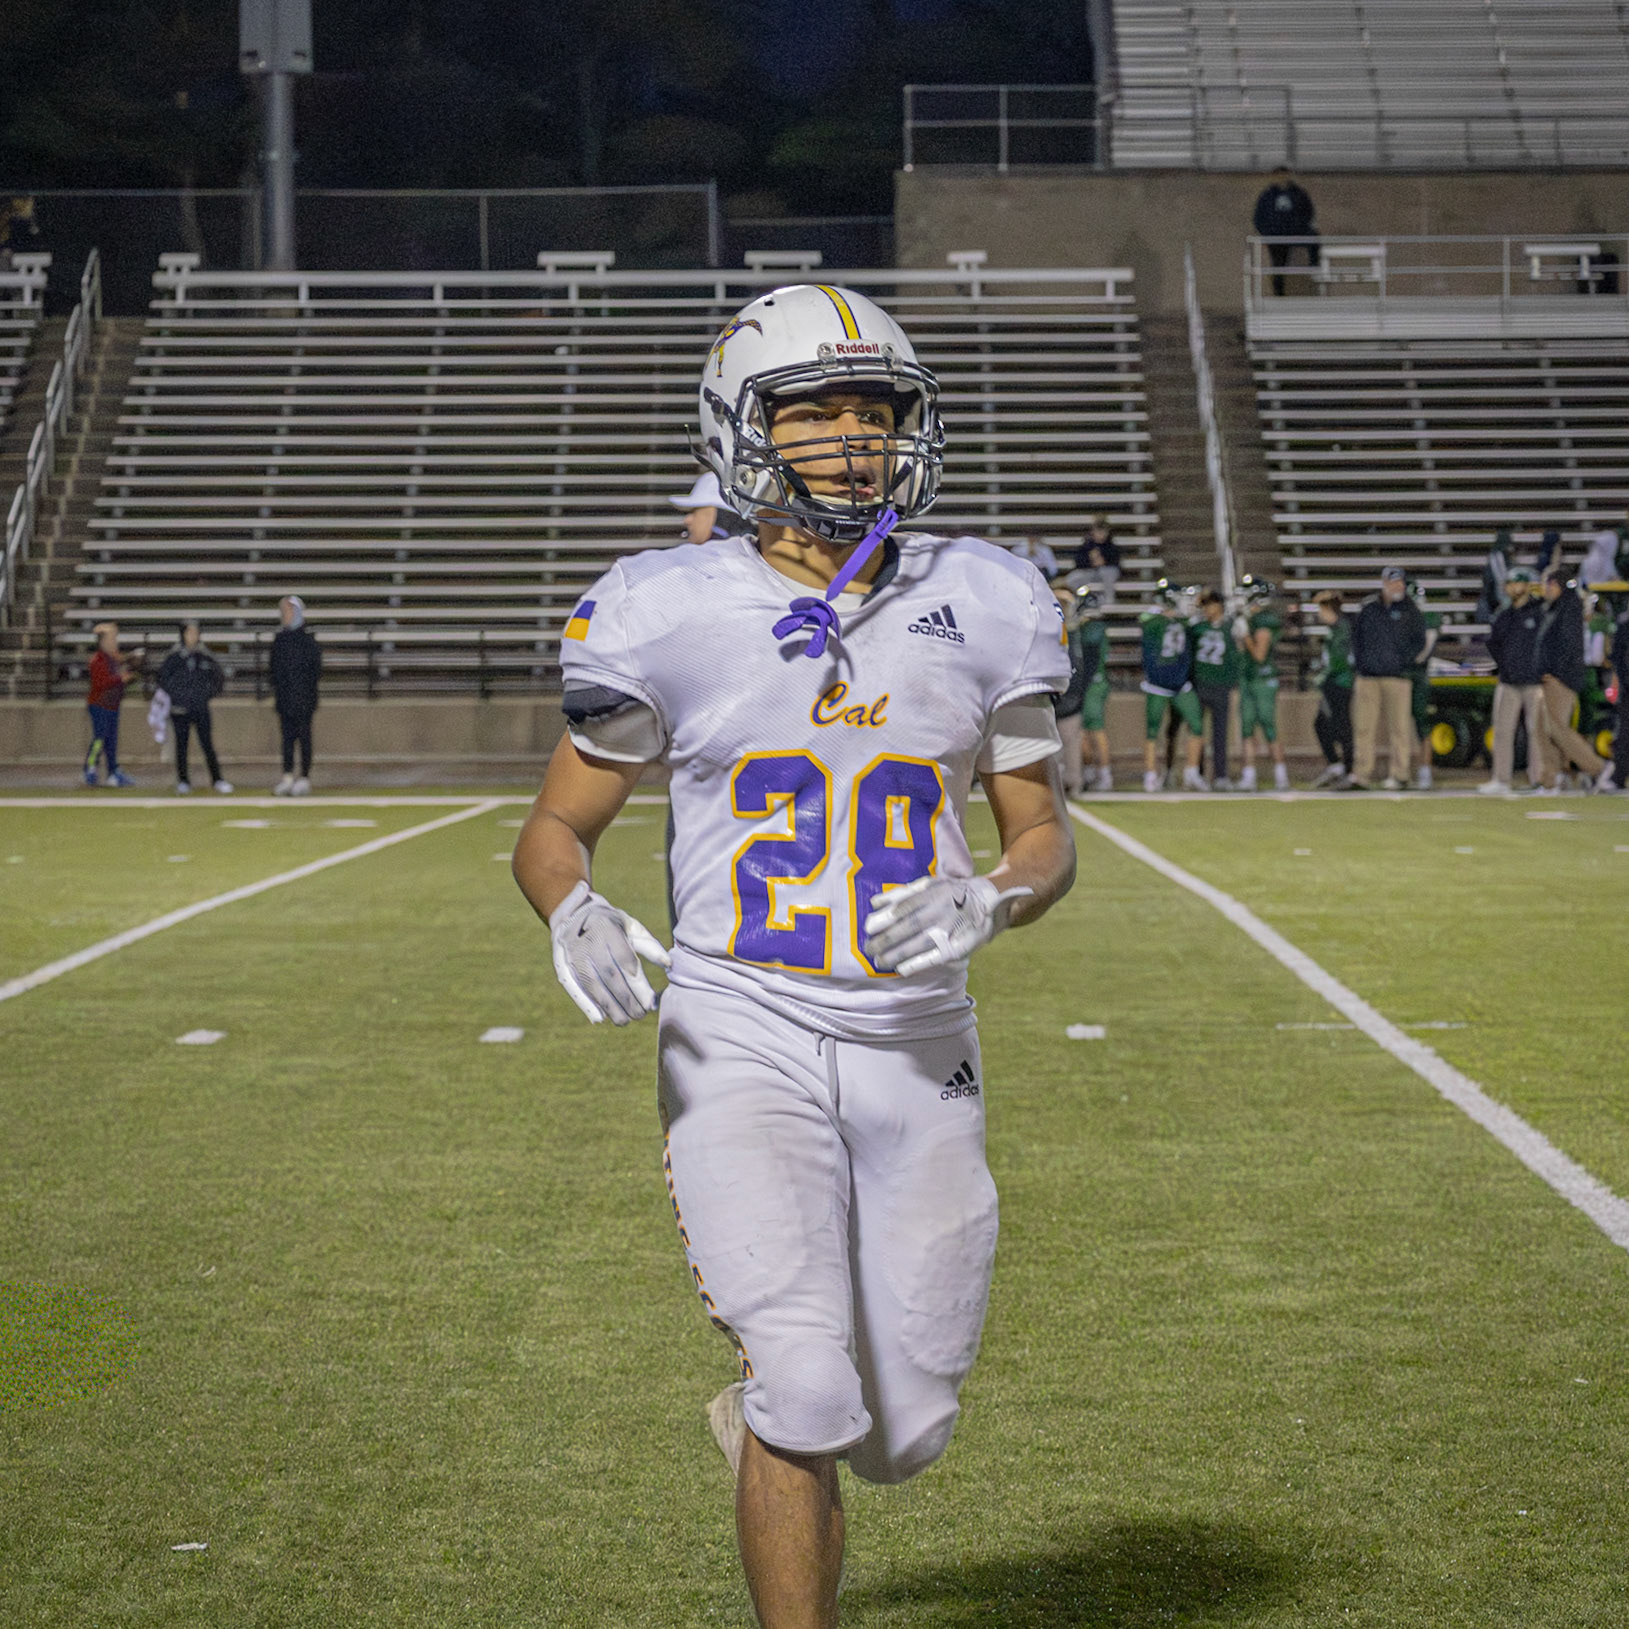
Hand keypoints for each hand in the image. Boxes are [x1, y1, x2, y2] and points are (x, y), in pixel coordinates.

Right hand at [548, 881, 671, 1025]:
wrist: (573, 911)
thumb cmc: (611, 923)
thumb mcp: (631, 926)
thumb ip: (649, 945)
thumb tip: (668, 965)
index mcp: (609, 929)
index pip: (626, 961)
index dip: (638, 984)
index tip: (651, 1002)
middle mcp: (589, 942)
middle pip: (610, 976)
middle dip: (626, 1000)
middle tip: (640, 1015)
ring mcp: (573, 953)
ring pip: (592, 985)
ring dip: (609, 1006)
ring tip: (624, 1021)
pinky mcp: (561, 963)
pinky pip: (572, 986)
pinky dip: (585, 1003)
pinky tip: (599, 1018)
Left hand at [862, 875, 1031, 976]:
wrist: (989, 901)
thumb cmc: (951, 893)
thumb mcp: (929, 885)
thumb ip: (901, 894)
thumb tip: (874, 903)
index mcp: (933, 893)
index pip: (904, 907)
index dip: (885, 919)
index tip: (868, 928)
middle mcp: (942, 910)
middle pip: (909, 927)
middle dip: (886, 940)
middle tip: (868, 949)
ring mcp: (952, 929)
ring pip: (920, 943)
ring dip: (897, 954)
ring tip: (879, 962)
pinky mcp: (960, 946)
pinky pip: (936, 957)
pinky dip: (918, 964)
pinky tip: (902, 969)